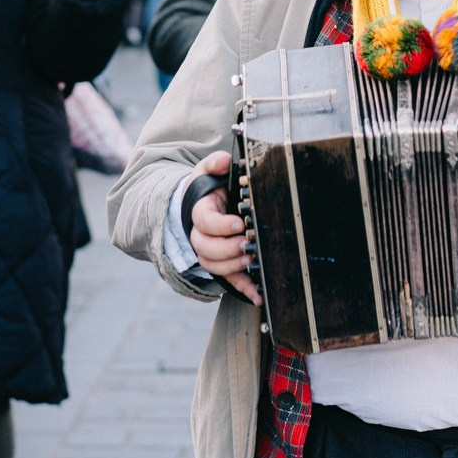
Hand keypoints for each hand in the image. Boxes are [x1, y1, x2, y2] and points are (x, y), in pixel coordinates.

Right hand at [186, 150, 262, 305]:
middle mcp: (201, 235)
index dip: (220, 226)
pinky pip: (229, 279)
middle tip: (246, 244)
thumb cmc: (209, 186)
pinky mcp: (222, 263)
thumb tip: (221, 162)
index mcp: (200, 212)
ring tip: (250, 260)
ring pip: (213, 265)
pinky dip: (243, 288)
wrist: (201, 203)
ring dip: (232, 266)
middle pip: (205, 249)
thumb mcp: (208, 171)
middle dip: (226, 249)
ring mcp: (210, 251)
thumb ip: (214, 163)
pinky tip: (258, 295)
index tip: (238, 224)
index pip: (204, 222)